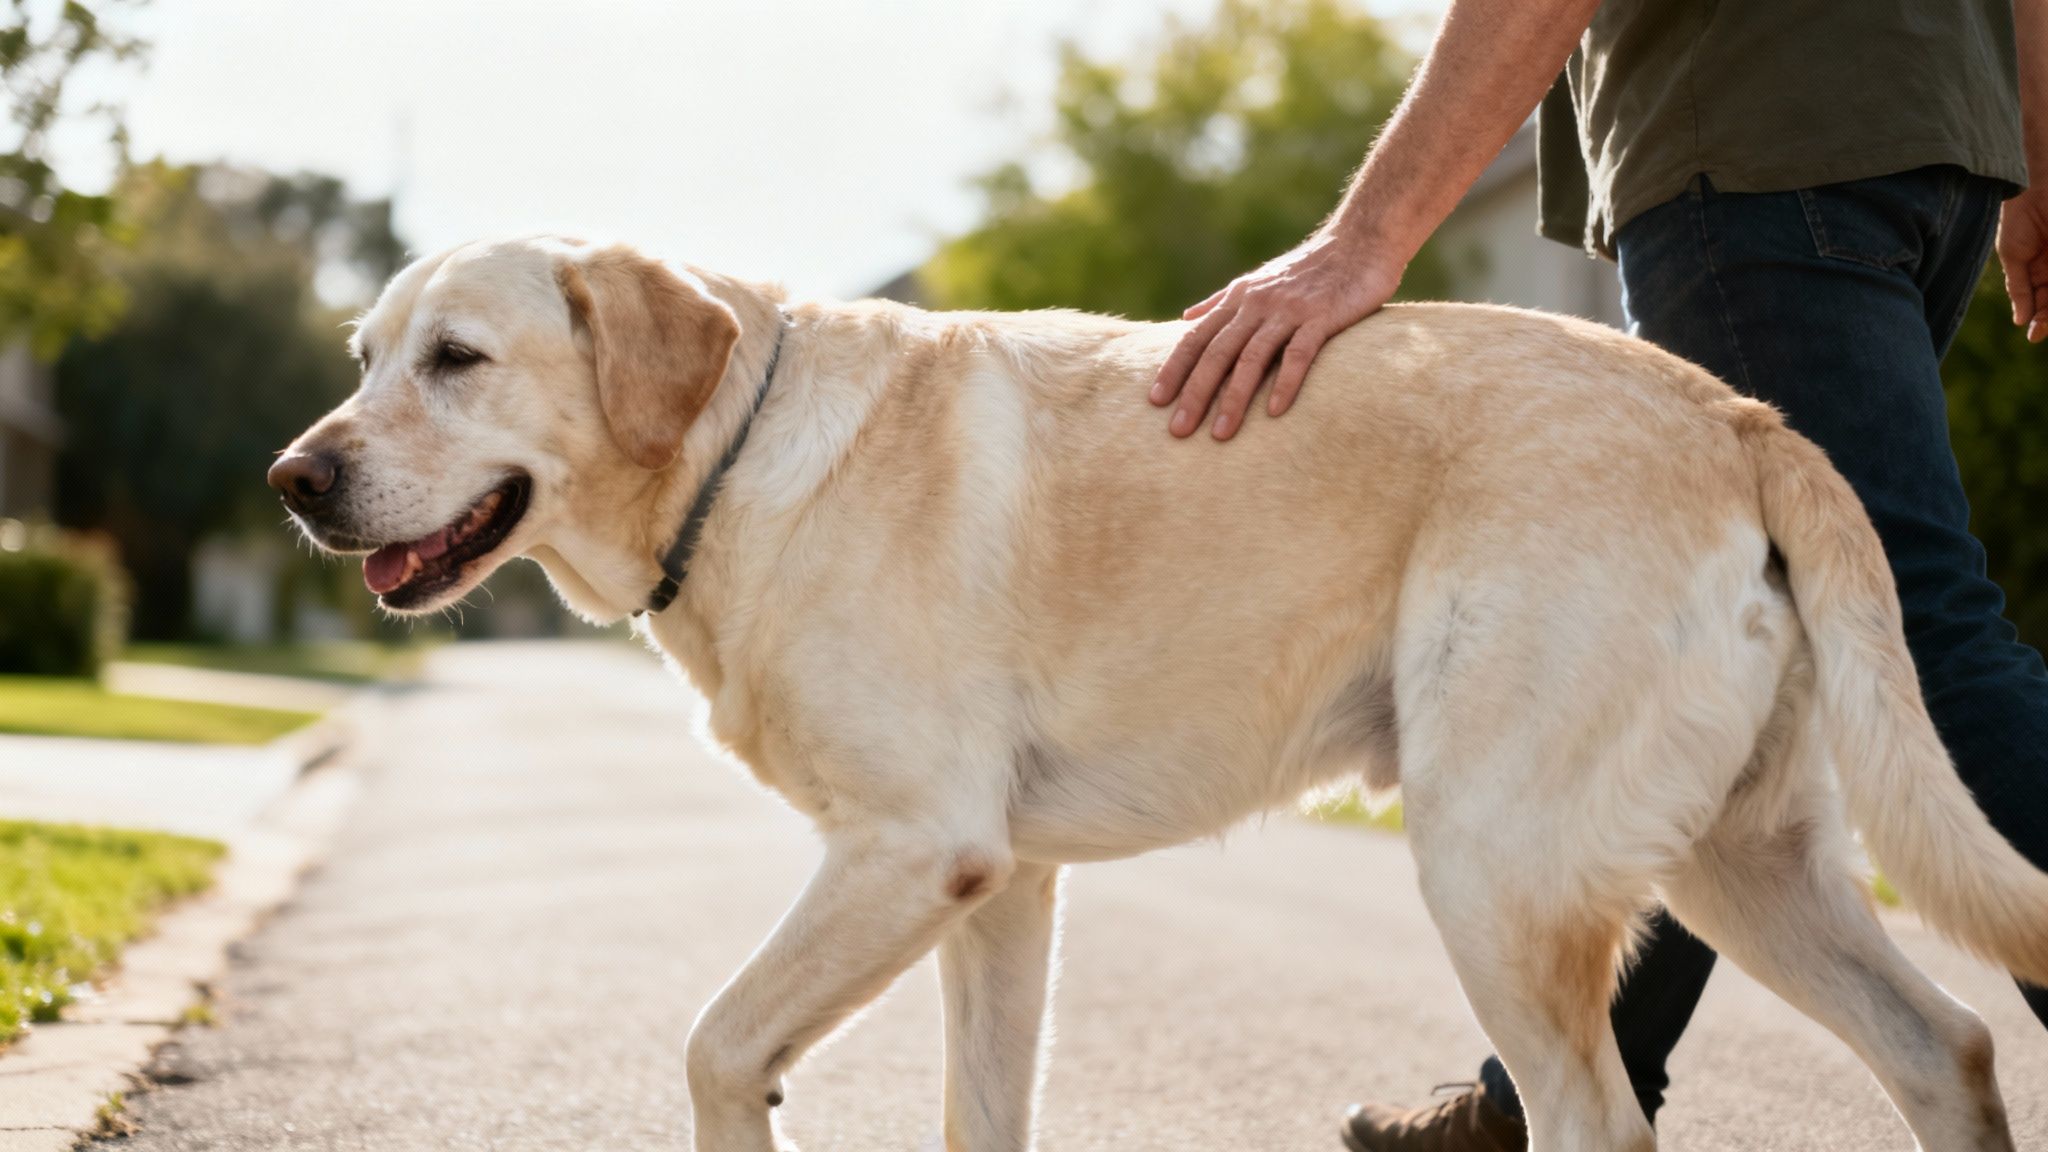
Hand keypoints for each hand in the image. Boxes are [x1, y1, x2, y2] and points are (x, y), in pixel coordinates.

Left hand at [1150, 232, 1401, 439]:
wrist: (1360, 241)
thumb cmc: (1309, 268)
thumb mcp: (1258, 281)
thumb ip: (1221, 301)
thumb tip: (1187, 317)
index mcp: (1239, 300)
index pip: (1196, 338)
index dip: (1174, 369)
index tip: (1154, 401)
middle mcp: (1257, 305)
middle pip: (1216, 353)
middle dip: (1195, 393)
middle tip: (1178, 430)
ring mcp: (1288, 310)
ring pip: (1251, 358)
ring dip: (1234, 398)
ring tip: (1220, 434)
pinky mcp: (1322, 317)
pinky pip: (1298, 354)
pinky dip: (1285, 383)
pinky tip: (1274, 413)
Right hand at [1998, 187, 2047, 342]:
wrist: (2032, 188)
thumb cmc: (2019, 217)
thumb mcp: (2012, 257)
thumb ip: (2017, 288)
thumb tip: (2019, 319)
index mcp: (2041, 271)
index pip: (2042, 301)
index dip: (2039, 318)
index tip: (2032, 334)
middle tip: (2041, 328)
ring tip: (2047, 319)